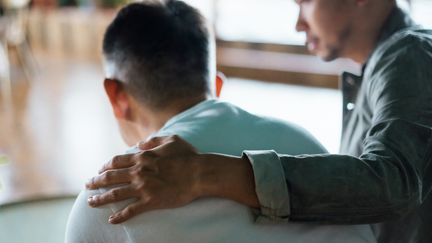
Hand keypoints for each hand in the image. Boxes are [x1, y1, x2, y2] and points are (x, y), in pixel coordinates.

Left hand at [86, 135, 201, 223]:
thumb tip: (140, 144)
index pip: (116, 162)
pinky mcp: (151, 201)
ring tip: (91, 202)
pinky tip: (111, 220)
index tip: (100, 170)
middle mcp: (138, 172)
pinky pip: (131, 210)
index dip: (105, 166)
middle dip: (96, 181)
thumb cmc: (188, 156)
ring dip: (101, 198)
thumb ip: (153, 141)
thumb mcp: (171, 140)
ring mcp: (143, 188)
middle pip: (110, 177)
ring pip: (115, 194)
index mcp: (142, 157)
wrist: (199, 173)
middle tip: (88, 186)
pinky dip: (120, 216)